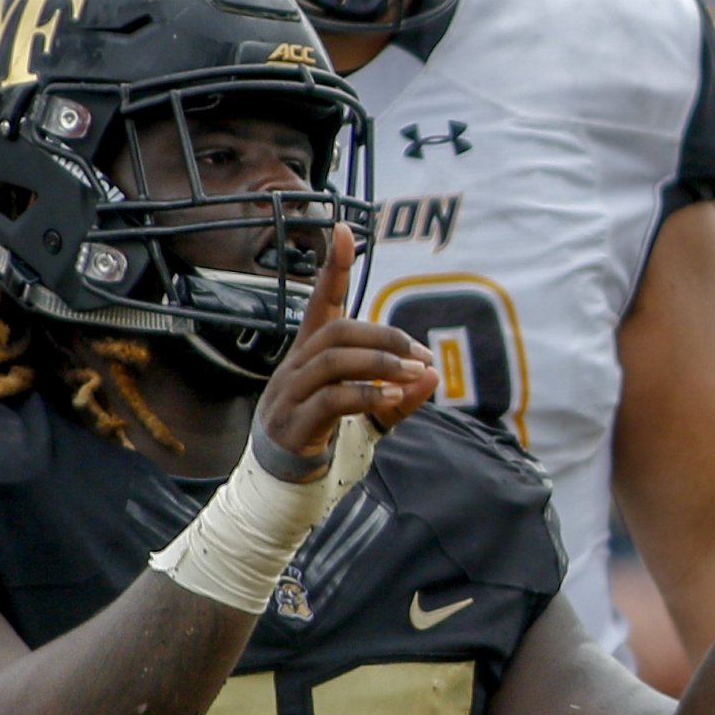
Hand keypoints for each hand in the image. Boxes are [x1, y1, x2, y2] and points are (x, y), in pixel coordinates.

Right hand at [252, 225, 436, 477]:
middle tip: (420, 354)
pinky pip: (330, 399)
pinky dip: (366, 395)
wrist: (281, 484)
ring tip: (414, 373)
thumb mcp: (370, 413)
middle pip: (336, 330)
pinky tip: (392, 398)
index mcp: (311, 354)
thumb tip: (434, 374)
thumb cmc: (325, 437)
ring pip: (332, 360)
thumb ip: (400, 393)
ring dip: (380, 364)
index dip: (333, 267)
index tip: (345, 230)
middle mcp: (296, 366)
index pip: (321, 302)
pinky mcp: (293, 424)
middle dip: (383, 337)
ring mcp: (290, 394)